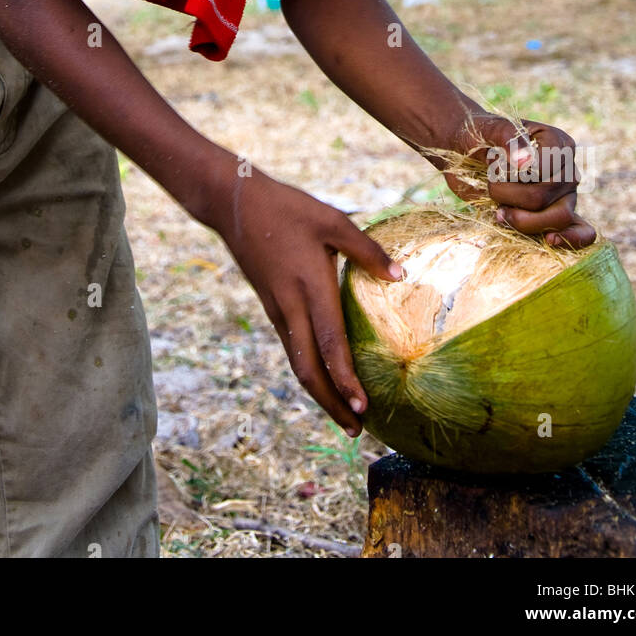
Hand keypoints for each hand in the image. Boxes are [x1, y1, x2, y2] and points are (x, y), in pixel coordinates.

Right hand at [204, 170, 398, 435]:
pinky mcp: (272, 307)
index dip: (345, 379)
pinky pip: (293, 349)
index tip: (363, 407)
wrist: (235, 205)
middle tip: (357, 430)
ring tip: (346, 416)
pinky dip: (310, 372)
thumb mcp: (331, 220)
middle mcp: (291, 307)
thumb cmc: (288, 208)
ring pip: (298, 364)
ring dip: (321, 394)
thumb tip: (401, 275)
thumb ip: (366, 250)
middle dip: (332, 405)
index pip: (329, 344)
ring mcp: (278, 310)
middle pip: (309, 370)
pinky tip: (325, 379)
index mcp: (310, 287)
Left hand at [444, 113, 595, 248]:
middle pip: (545, 198)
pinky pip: (581, 232)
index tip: (493, 162)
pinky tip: (550, 240)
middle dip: (509, 197)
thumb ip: (506, 137)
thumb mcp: (488, 129)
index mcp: (559, 144)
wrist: (468, 154)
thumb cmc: (481, 138)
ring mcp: (565, 195)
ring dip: (521, 220)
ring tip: (500, 211)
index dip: (514, 175)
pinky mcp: (555, 214)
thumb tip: (525, 163)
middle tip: (491, 187)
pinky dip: (570, 239)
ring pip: (557, 219)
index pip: (543, 172)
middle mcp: (567, 169)